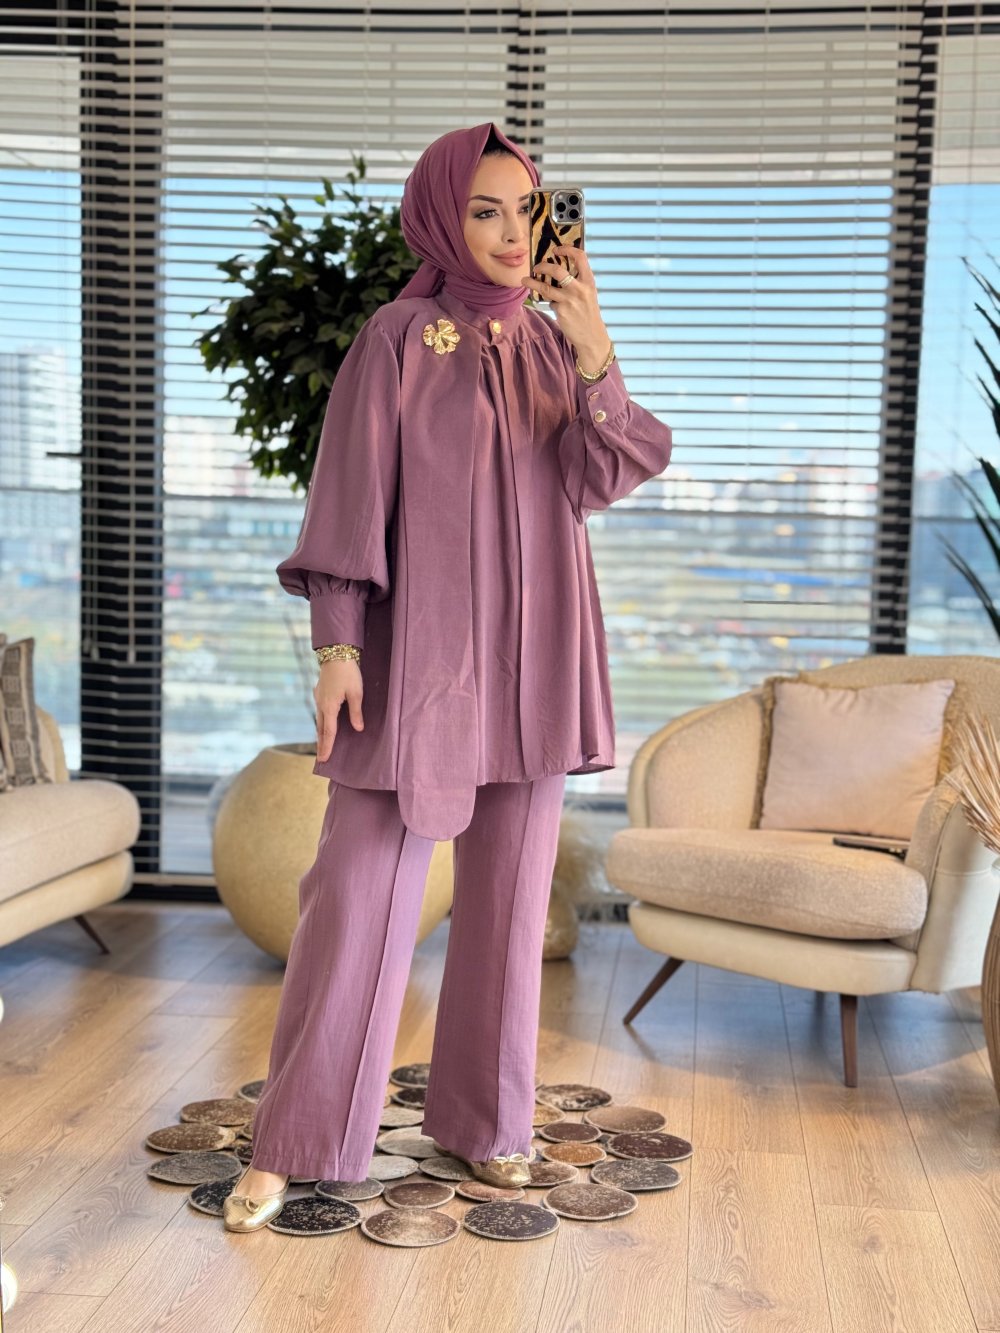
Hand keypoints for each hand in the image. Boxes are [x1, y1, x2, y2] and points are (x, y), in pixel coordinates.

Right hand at [314, 659, 363, 760]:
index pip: (329, 732)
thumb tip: (357, 728)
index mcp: (329, 706)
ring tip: (322, 745)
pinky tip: (325, 724)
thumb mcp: (356, 693)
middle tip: (321, 758)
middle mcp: (321, 704)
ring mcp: (318, 697)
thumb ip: (356, 712)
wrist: (336, 653)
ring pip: (319, 720)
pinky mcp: (320, 692)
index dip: (328, 746)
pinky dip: (322, 721)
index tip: (324, 759)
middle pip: (321, 728)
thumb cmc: (348, 672)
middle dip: (322, 743)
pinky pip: (320, 711)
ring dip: (321, 733)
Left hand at [521, 245, 611, 372]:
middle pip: (557, 270)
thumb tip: (559, 269)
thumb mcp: (589, 293)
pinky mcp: (561, 311)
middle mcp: (579, 288)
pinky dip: (549, 302)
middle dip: (543, 266)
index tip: (556, 250)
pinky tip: (553, 304)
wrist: (591, 336)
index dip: (567, 249)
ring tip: (525, 280)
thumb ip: (578, 281)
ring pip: (545, 287)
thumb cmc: (588, 313)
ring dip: (532, 283)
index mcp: (588, 281)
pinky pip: (549, 302)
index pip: (580, 257)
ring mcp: (569, 300)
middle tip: (536, 267)